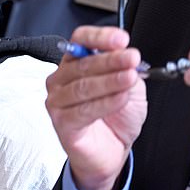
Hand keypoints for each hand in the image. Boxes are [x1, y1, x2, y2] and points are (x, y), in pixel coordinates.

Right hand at [47, 26, 146, 189]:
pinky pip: (83, 110)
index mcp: (75, 64)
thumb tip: (127, 56)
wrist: (112, 151)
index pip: (80, 40)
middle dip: (110, 59)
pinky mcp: (61, 122)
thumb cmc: (115, 117)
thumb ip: (126, 69)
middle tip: (132, 58)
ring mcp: (58, 101)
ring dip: (110, 81)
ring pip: (83, 86)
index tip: (121, 40)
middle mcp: (62, 80)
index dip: (99, 37)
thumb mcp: (129, 86)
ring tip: (129, 78)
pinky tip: (121, 98)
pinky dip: (105, 102)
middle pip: (82, 63)